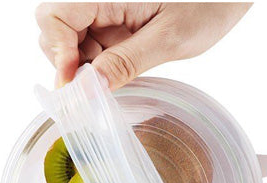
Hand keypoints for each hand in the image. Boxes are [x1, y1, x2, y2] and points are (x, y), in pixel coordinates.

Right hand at [36, 2, 250, 87]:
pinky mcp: (113, 21)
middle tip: (99, 82)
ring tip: (117, 72)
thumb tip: (87, 90)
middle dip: (67, 61)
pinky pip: (89, 45)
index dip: (57, 51)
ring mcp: (106, 10)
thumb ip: (126, 63)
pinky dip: (97, 65)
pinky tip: (120, 69)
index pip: (54, 16)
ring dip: (83, 66)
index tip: (74, 81)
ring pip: (69, 41)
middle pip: (55, 30)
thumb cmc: (212, 2)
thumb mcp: (171, 37)